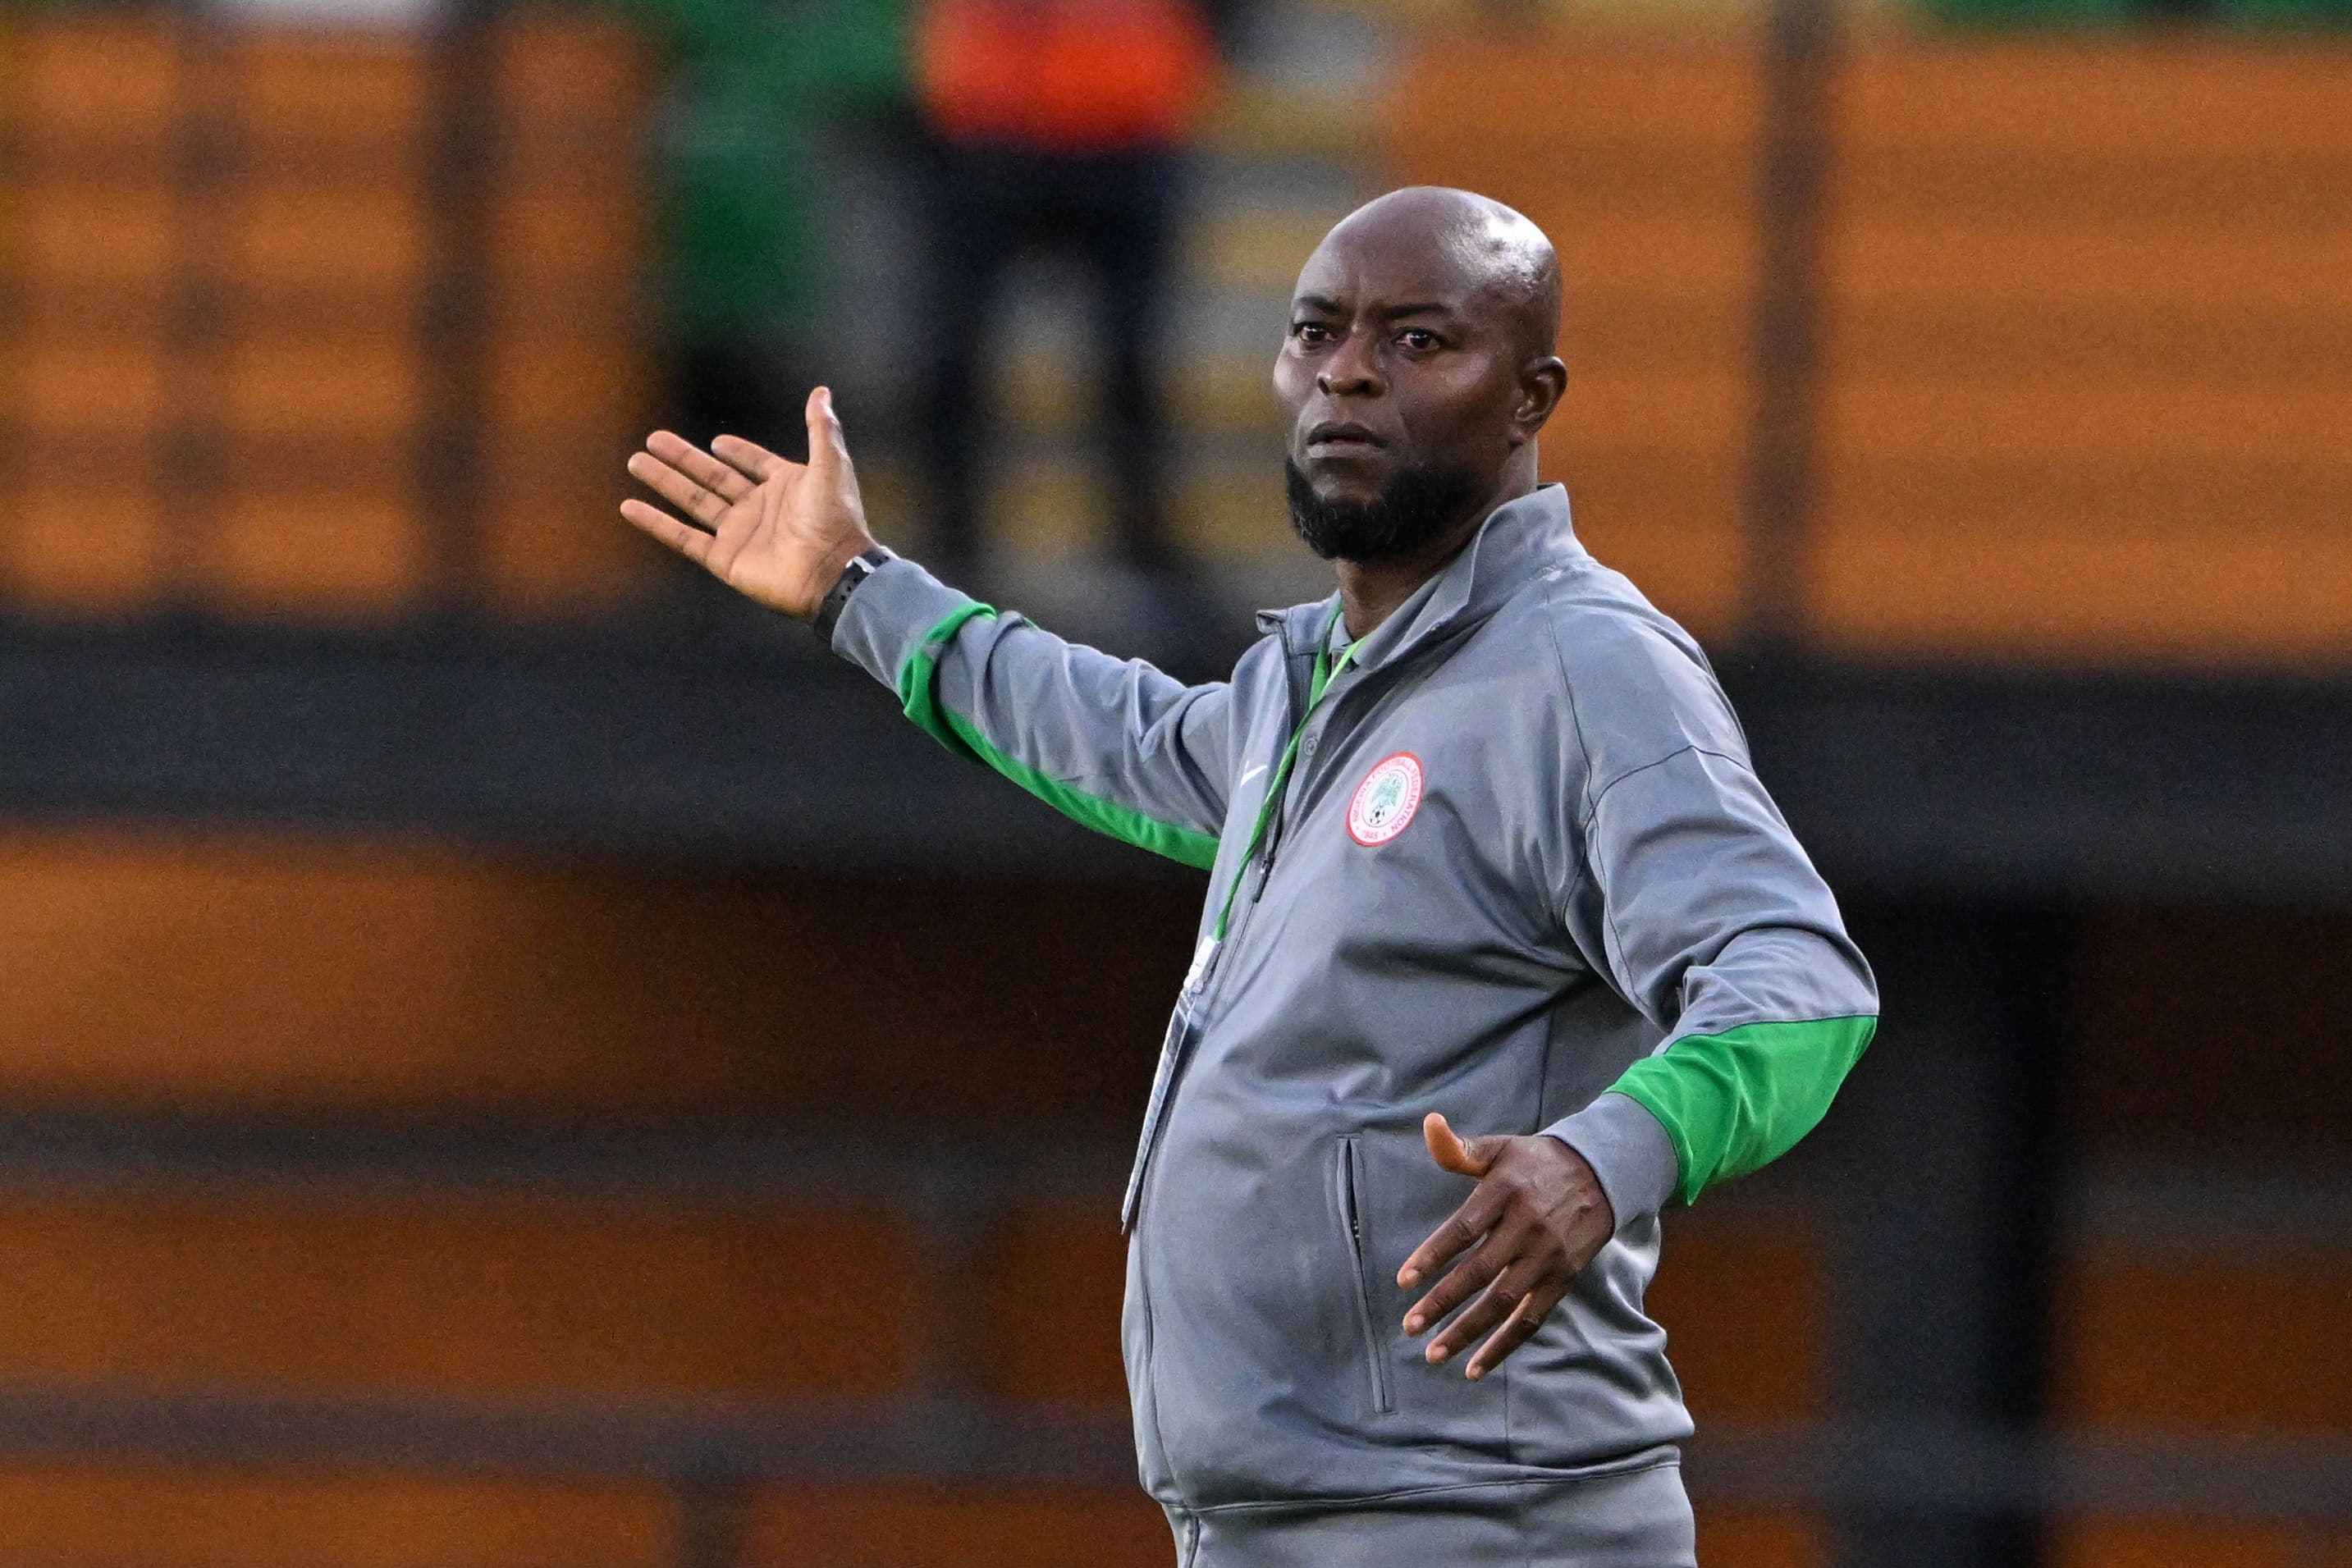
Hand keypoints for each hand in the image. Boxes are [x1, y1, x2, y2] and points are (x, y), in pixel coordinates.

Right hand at [619, 386, 878, 620]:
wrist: (831, 571)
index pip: (755, 463)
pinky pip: (683, 538)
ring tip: (636, 461)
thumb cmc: (834, 519)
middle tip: (654, 439)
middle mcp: (759, 508)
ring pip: (693, 502)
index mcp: (786, 486)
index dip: (739, 453)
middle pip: (712, 477)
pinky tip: (630, 507)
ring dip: (664, 481)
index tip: (717, 442)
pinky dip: (656, 523)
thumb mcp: (830, 464)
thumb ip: (821, 428)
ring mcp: (739, 533)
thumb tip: (821, 392)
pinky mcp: (724, 558)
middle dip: (683, 459)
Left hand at [1396, 1111, 1614, 1380]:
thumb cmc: (1534, 1163)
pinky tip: (1476, 1367)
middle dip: (1443, 1302)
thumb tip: (1429, 1124)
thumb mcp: (1500, 1149)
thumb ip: (1459, 1149)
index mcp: (1504, 1192)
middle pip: (1480, 1272)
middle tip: (1409, 1326)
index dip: (1433, 1255)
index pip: (1463, 1229)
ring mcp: (1547, 1257)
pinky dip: (1505, 1346)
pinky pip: (1532, 1319)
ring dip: (1468, 1331)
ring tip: (1433, 1353)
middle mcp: (1527, 1227)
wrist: (1601, 1174)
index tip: (1404, 1281)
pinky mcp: (1563, 1279)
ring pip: (1504, 1302)